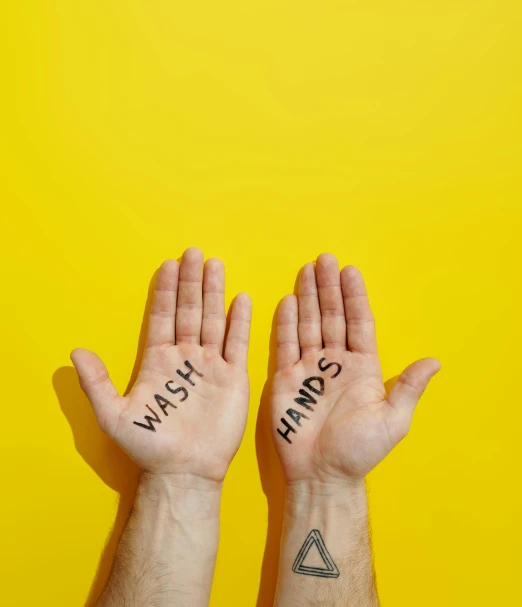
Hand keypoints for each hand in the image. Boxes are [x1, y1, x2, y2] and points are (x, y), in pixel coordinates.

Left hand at [71, 248, 251, 483]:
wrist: (183, 472)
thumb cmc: (148, 446)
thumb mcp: (113, 416)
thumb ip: (97, 383)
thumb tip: (76, 351)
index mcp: (158, 360)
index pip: (162, 317)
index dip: (164, 292)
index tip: (167, 265)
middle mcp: (185, 357)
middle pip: (189, 311)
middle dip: (190, 282)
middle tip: (192, 253)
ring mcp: (210, 365)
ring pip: (213, 320)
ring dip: (213, 292)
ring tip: (214, 264)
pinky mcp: (233, 378)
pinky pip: (238, 343)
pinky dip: (240, 321)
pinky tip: (241, 298)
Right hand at [271, 253, 439, 484]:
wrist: (321, 474)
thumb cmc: (358, 450)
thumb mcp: (392, 420)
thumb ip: (407, 387)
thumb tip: (435, 361)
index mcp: (362, 367)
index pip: (359, 323)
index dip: (354, 297)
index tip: (351, 271)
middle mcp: (336, 362)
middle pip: (332, 316)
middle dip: (328, 288)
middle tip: (325, 259)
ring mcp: (310, 368)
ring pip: (309, 324)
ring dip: (307, 297)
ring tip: (306, 270)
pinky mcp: (286, 378)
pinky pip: (286, 344)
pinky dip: (286, 323)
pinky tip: (288, 300)